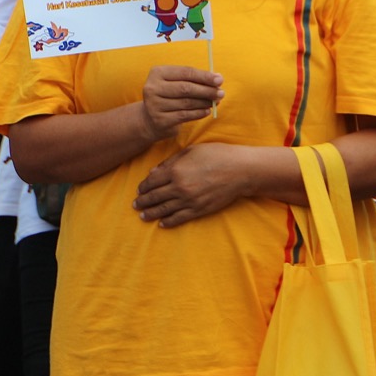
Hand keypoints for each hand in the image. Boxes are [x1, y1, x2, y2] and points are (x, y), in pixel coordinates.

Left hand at [134, 143, 250, 226]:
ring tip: (142, 216)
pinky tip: (162, 224)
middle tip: (135, 205)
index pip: (152, 182)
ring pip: (164, 209)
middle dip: (143, 201)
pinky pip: (180, 218)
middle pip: (155, 196)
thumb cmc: (215, 155)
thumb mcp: (190, 151)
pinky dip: (169, 222)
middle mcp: (179, 187)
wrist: (240, 171)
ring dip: (151, 213)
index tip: (138, 190)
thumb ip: (170, 162)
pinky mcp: (200, 209)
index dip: (143, 187)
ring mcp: (189, 200)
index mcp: (175, 171)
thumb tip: (153, 172)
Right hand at [139, 66, 222, 141]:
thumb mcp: (176, 83)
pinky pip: (185, 115)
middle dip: (206, 90)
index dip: (204, 76)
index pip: (185, 72)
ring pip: (187, 103)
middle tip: (221, 93)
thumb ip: (194, 80)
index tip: (220, 80)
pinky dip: (199, 113)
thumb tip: (218, 78)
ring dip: (205, 102)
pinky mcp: (160, 119)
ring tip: (215, 102)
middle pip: (186, 88)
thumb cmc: (169, 96)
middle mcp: (152, 87)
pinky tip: (207, 111)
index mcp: (157, 73)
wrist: (151, 119)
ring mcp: (154, 104)